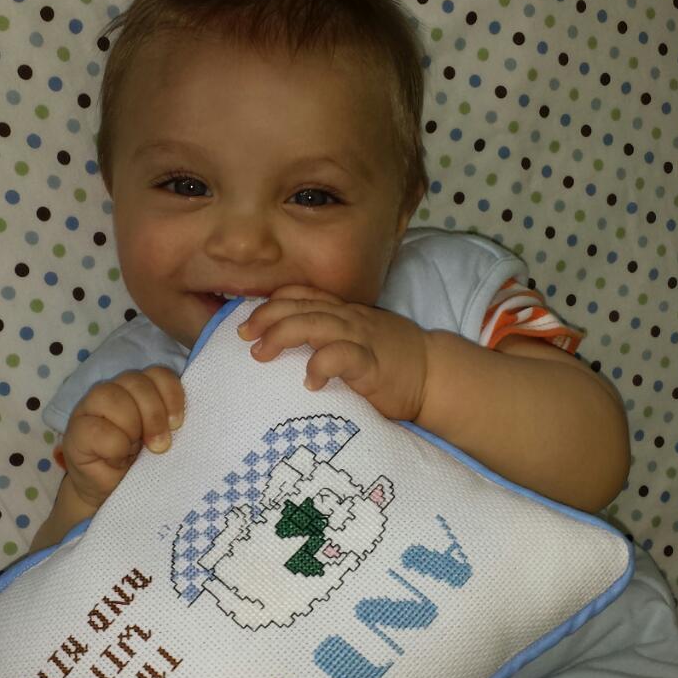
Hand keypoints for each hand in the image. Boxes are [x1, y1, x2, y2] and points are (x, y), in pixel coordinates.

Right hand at [60, 367, 184, 509]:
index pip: (157, 373)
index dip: (171, 395)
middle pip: (137, 382)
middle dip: (154, 415)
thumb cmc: (138, 466)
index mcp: (137, 391)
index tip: (177, 424)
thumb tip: (180, 420)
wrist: (109, 494)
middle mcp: (113, 392)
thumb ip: (169, 422)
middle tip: (159, 446)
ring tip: (133, 451)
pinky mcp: (76, 431)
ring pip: (114, 397)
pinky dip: (114, 448)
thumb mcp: (160, 441)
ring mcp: (90, 408)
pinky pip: (99, 429)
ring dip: (132, 428)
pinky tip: (115, 460)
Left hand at [237, 285, 429, 423]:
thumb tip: (288, 350)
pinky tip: (309, 381)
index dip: (272, 302)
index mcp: (344, 313)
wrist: (435, 374)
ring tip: (261, 353)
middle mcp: (349, 319)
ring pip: (315, 324)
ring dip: (283, 334)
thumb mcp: (357, 341)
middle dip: (267, 317)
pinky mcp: (373, 364)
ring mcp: (361, 338)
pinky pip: (342, 356)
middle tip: (243, 336)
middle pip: (301, 306)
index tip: (247, 320)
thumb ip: (328, 340)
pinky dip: (321, 365)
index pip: (304, 295)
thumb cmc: (392, 363)